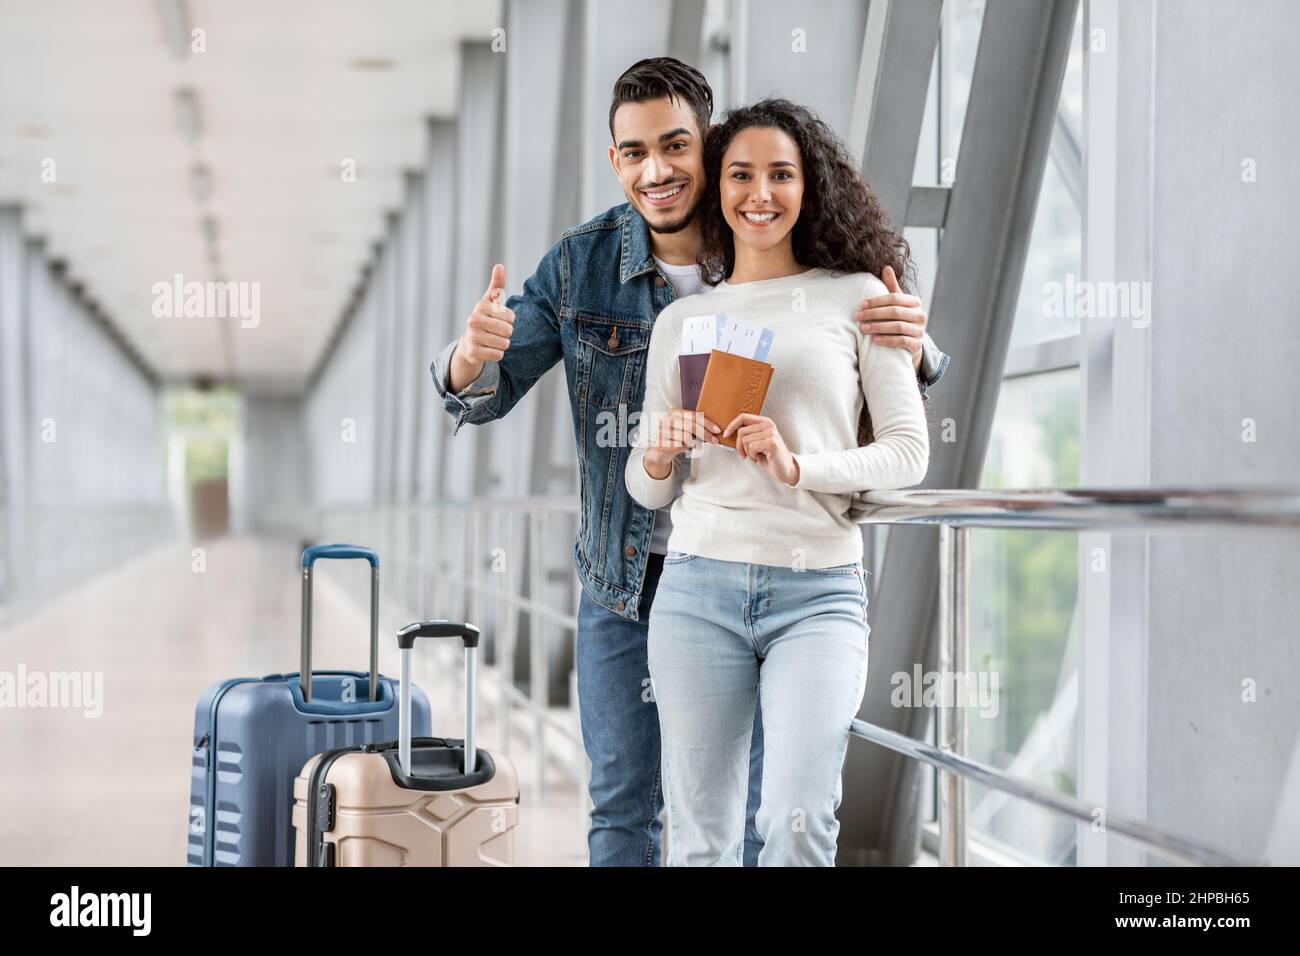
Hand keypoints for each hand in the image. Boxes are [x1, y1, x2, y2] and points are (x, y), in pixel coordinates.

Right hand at [449, 264, 512, 389]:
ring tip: (492, 340)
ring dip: (502, 344)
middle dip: (506, 333)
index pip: (510, 317)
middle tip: (496, 332)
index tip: (499, 320)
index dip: (509, 320)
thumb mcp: (490, 302)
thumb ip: (497, 285)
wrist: (468, 344)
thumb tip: (500, 265)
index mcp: (480, 308)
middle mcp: (473, 321)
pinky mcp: (474, 353)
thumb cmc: (484, 319)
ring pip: (504, 344)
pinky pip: (498, 355)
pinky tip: (488, 349)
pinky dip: (497, 354)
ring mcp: (472, 337)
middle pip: (508, 331)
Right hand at [644, 407, 720, 478]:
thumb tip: (714, 430)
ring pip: (685, 436)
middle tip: (715, 440)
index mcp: (674, 412)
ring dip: (696, 442)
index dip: (707, 423)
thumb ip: (696, 426)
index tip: (717, 430)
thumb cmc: (675, 438)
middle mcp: (666, 419)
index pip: (694, 416)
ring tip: (699, 445)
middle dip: (705, 433)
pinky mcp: (660, 443)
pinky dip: (686, 448)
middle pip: (690, 425)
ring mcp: (662, 431)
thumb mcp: (685, 429)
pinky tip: (688, 448)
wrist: (658, 451)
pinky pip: (678, 446)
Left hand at [723, 413, 798, 485]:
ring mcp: (771, 433)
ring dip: (748, 452)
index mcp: (764, 422)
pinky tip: (761, 458)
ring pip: (745, 441)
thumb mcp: (756, 442)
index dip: (732, 425)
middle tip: (744, 455)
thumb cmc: (768, 457)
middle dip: (739, 446)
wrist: (785, 469)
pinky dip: (753, 456)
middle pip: (741, 431)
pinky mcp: (772, 443)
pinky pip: (752, 447)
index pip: (743, 417)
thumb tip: (727, 432)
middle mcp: (768, 425)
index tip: (726, 434)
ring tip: (756, 456)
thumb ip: (747, 434)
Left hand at [855, 265, 925, 373]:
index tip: (860, 305)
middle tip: (857, 317)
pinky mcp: (917, 344)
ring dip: (878, 327)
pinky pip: (902, 341)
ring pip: (898, 326)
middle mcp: (920, 315)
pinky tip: (875, 340)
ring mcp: (920, 330)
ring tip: (863, 328)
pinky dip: (888, 340)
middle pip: (894, 312)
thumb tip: (886, 267)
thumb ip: (892, 286)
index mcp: (914, 302)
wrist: (910, 343)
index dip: (876, 301)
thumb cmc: (900, 319)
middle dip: (873, 314)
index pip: (894, 298)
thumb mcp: (897, 303)